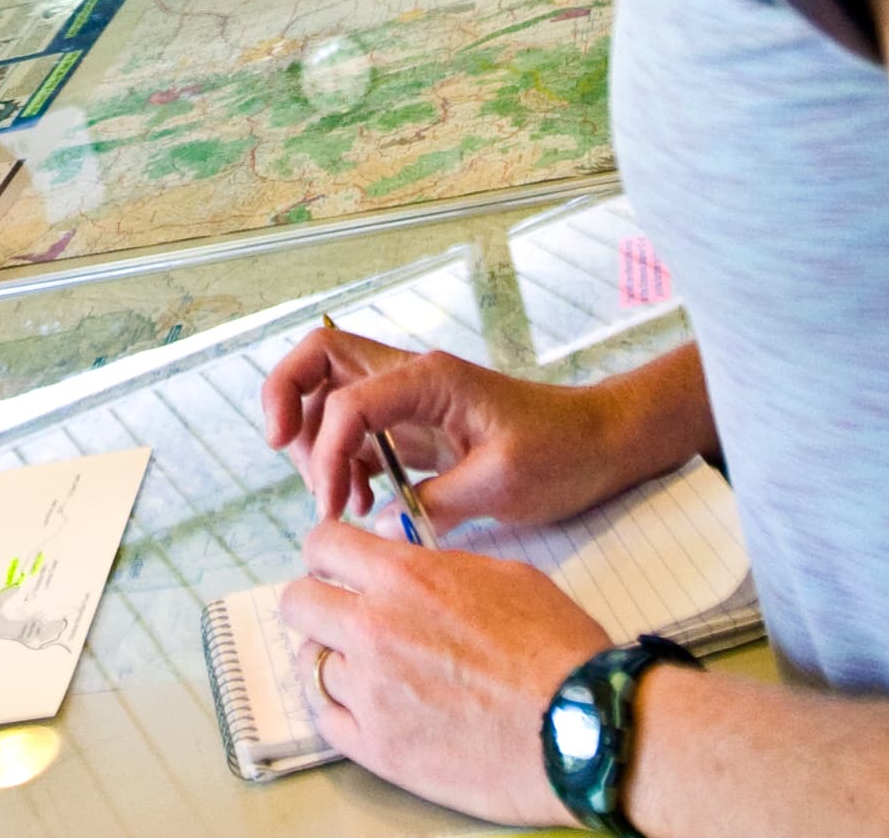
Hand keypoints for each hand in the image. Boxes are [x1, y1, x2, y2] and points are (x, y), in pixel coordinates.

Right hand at [260, 327, 640, 533]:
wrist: (601, 443)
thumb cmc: (561, 454)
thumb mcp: (502, 484)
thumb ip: (436, 503)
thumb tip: (382, 529)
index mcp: (430, 380)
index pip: (346, 401)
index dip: (326, 454)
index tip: (334, 508)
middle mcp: (410, 378)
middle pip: (318, 359)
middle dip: (286, 402)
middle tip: (297, 466)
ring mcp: (408, 400)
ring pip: (327, 395)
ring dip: (316, 444)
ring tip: (342, 501)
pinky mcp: (413, 427)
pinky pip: (354, 431)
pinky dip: (342, 462)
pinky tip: (364, 503)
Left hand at [279, 525, 604, 826]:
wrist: (582, 726)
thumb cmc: (558, 649)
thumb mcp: (504, 576)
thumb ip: (440, 568)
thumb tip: (411, 568)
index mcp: (406, 578)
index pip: (322, 544)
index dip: (328, 553)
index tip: (337, 566)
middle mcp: (375, 628)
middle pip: (297, 602)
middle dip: (319, 602)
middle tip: (345, 616)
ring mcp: (371, 692)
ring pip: (310, 662)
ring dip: (334, 660)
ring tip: (371, 669)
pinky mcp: (378, 748)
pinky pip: (325, 718)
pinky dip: (340, 709)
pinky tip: (370, 706)